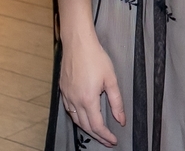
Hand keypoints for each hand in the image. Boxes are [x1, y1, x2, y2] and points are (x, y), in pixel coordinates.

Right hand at [59, 30, 124, 146]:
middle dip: (97, 136)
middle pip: (85, 126)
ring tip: (97, 132)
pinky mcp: (63, 90)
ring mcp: (67, 96)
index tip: (114, 140)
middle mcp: (75, 101)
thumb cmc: (96, 58)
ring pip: (75, 120)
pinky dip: (77, 118)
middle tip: (107, 141)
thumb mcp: (111, 79)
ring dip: (87, 128)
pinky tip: (83, 117)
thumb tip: (121, 120)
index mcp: (88, 100)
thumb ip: (116, 102)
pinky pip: (69, 110)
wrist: (78, 43)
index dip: (106, 136)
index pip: (97, 126)